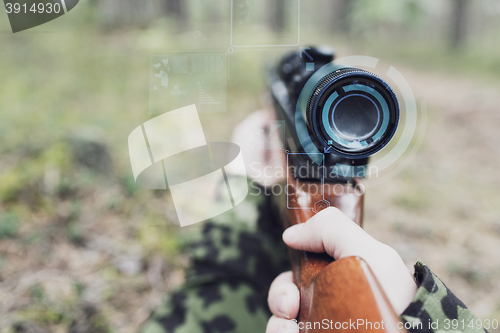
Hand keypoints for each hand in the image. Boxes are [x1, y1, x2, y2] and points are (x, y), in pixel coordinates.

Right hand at [265, 207, 416, 332]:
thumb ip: (331, 229)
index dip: (286, 282)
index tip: (291, 290)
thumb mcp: (369, 252)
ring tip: (290, 331)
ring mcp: (324, 325)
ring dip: (278, 324)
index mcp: (335, 278)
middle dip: (279, 299)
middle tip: (290, 309)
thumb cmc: (396, 296)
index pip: (295, 276)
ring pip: (282, 323)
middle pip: (284, 298)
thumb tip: (290, 235)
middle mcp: (327, 304)